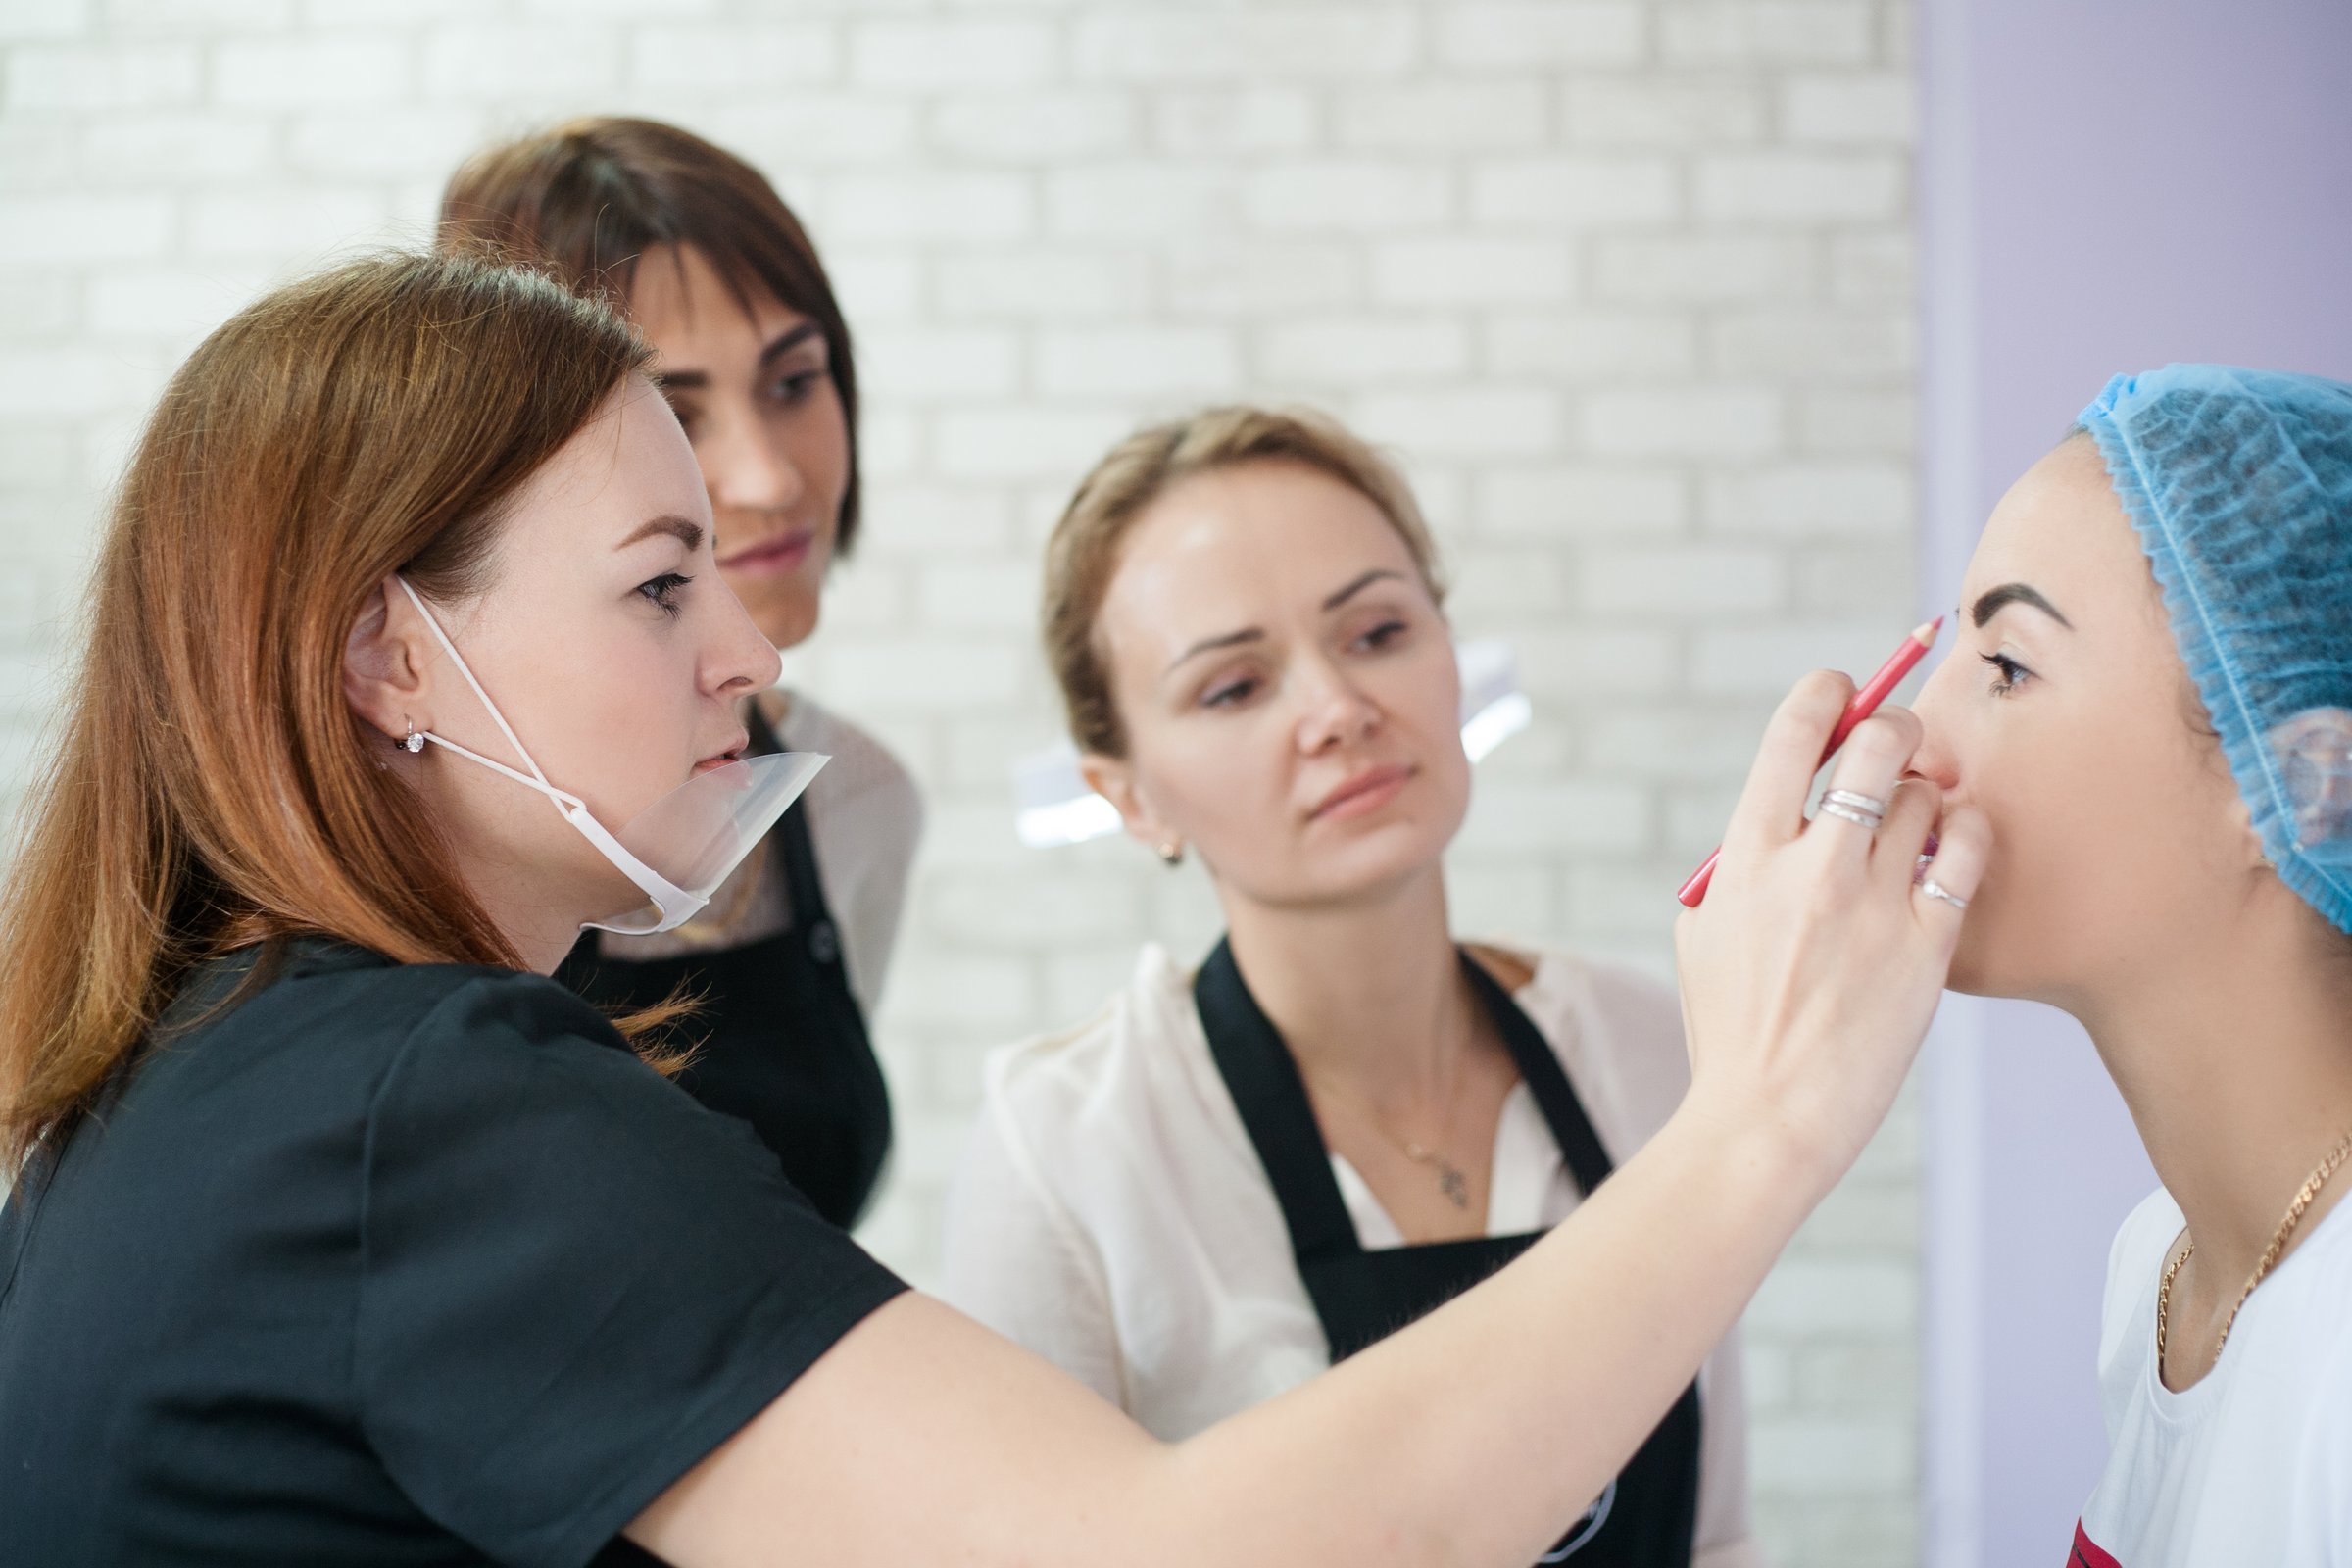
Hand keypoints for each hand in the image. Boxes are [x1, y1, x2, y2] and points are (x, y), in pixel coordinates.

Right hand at [1673, 672, 1991, 1187]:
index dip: (1826, 694)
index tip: (1842, 692)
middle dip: (1894, 727)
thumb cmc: (1729, 1030)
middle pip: (1877, 744)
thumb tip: (1790, 809)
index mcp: (1746, 857)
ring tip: (1918, 828)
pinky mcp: (1924, 945)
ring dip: (1927, 797)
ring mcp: (1871, 905)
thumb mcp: (1703, 933)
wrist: (1767, 1117)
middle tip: (1899, 746)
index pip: (1794, 733)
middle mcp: (1810, 867)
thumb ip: (1743, 865)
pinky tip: (1954, 851)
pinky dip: (1966, 838)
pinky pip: (1965, 853)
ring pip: (1926, 797)